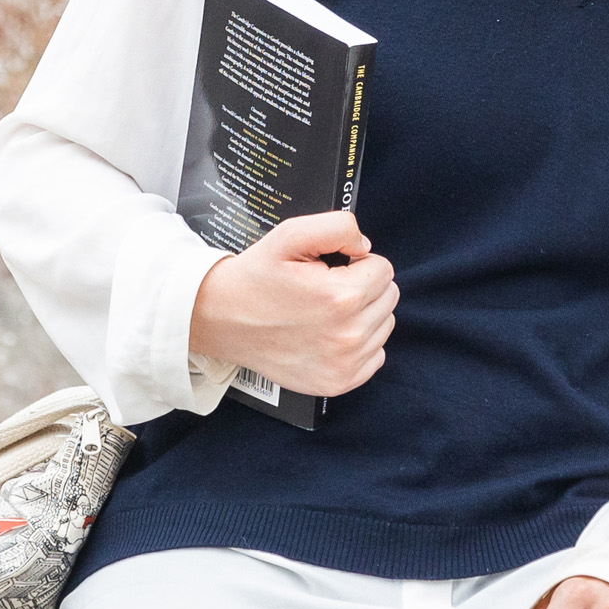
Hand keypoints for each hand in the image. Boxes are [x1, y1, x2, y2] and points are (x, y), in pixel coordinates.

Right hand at [189, 211, 397, 396]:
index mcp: (342, 297)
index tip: (329, 271)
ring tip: (325, 312)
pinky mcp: (339, 382)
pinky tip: (329, 335)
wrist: (219, 319)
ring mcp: (345, 363)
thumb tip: (366, 247)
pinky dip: (361, 344)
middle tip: (325, 290)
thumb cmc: (256, 277)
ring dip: (364, 314)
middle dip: (364, 287)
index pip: (384, 268)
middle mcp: (348, 335)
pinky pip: (377, 355)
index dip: (357, 264)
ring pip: (385, 324)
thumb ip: (339, 227)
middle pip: (389, 296)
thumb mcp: (290, 235)